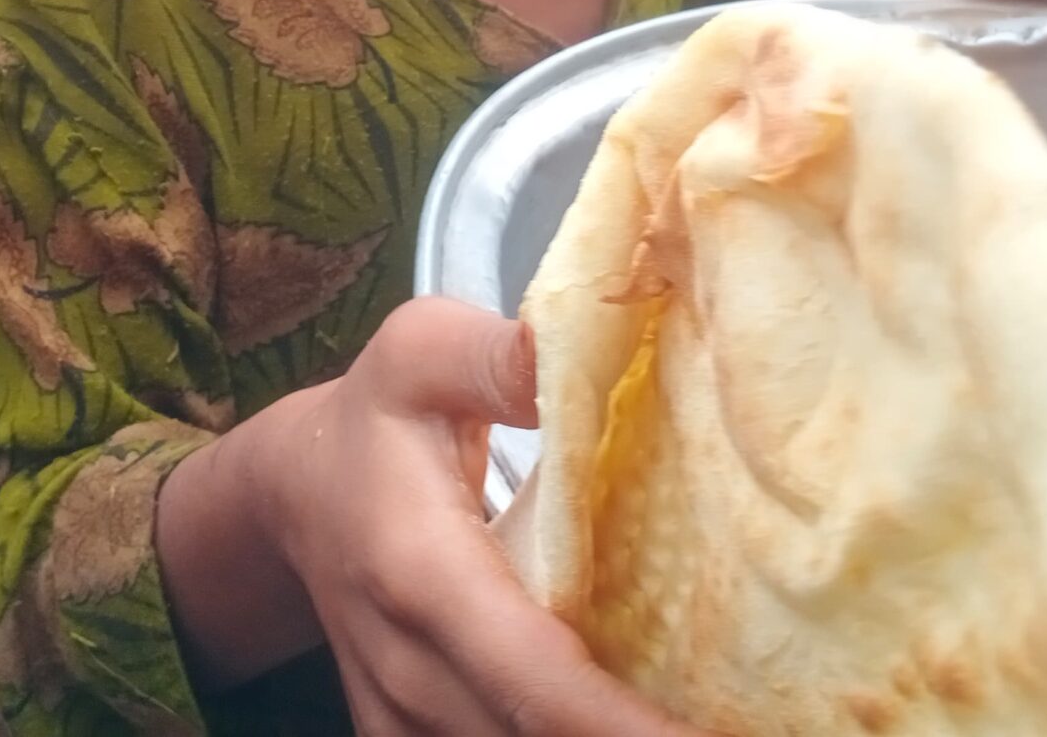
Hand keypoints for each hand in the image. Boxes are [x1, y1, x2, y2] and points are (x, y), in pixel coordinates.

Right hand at [248, 299, 710, 736]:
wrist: (293, 495)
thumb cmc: (378, 415)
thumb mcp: (420, 349)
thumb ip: (500, 355)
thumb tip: (589, 347)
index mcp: (417, 570)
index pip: (530, 674)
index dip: (619, 725)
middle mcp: (408, 668)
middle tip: (753, 728)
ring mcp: (405, 721)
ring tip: (706, 724)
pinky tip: (636, 721)